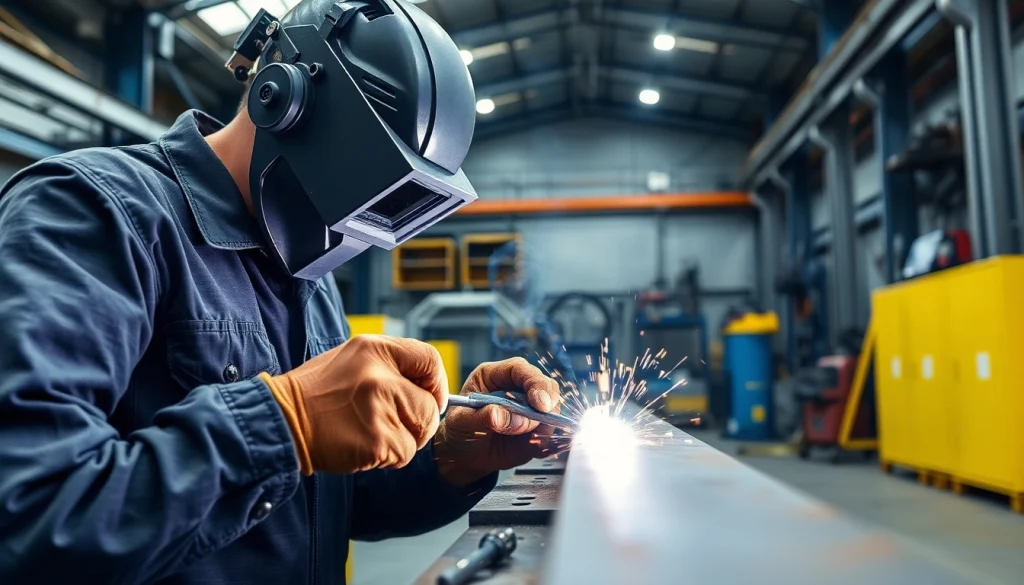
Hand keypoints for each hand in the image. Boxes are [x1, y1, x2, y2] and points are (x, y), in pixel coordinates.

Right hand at [261, 335, 447, 474]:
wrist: (281, 421)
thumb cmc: (317, 394)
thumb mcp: (352, 359)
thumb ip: (391, 367)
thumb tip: (429, 388)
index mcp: (375, 349)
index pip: (428, 358)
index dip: (435, 381)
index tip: (429, 396)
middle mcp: (381, 375)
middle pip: (429, 404)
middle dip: (418, 420)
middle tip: (392, 424)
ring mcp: (380, 409)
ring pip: (419, 432)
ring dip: (403, 440)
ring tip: (371, 432)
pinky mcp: (377, 440)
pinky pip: (404, 453)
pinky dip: (389, 457)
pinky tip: (364, 446)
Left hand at [434, 357, 560, 485]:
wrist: (463, 455)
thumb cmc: (459, 431)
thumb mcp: (462, 422)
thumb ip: (483, 417)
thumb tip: (504, 417)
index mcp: (494, 376)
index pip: (519, 369)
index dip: (533, 382)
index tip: (539, 402)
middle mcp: (516, 389)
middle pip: (544, 385)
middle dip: (547, 403)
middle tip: (541, 421)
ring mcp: (529, 409)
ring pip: (552, 409)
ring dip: (547, 425)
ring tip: (529, 439)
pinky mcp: (536, 429)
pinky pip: (551, 432)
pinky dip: (548, 441)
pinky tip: (534, 448)